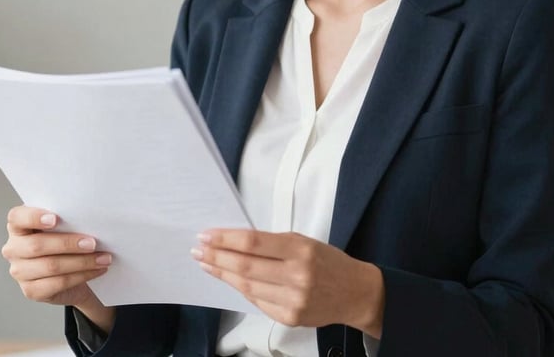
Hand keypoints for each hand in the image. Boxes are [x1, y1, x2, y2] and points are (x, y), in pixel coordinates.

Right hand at [2, 205, 114, 331]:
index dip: (33, 217)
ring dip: (82, 262)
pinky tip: (97, 270)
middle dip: (68, 244)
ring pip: (51, 266)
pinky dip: (82, 275)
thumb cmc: (65, 240)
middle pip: (37, 245)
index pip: (17, 217)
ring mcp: (20, 272)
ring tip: (104, 258)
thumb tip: (90, 217)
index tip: (55, 218)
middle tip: (93, 243)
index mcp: (18, 226)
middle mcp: (14, 249)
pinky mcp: (31, 291)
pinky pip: (58, 283)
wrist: (71, 270)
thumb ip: (67, 219)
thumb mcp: (64, 225)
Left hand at [192, 229, 383, 336]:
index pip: (253, 243)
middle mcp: (297, 276)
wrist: (354, 293)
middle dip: (217, 257)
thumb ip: (272, 243)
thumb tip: (235, 242)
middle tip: (199, 249)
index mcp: (300, 249)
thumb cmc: (328, 262)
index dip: (226, 239)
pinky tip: (228, 279)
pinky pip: (257, 301)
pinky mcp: (289, 318)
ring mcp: (293, 300)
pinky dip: (240, 289)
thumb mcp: (304, 241)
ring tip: (206, 263)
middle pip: (245, 266)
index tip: (207, 235)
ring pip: (246, 286)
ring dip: (222, 274)